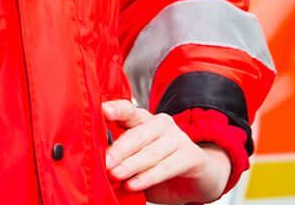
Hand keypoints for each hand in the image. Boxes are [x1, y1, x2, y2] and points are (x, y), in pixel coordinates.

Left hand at [102, 100, 230, 203]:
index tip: (102, 111)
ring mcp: (178, 138)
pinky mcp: (191, 155)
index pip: (128, 111)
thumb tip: (98, 165)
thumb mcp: (136, 162)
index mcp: (143, 120)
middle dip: (119, 150)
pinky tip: (134, 184)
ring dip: (131, 165)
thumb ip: (120, 160)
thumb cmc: (160, 169)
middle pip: (137, 134)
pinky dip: (149, 177)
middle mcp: (160, 124)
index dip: (116, 110)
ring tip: (116, 175)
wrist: (196, 181)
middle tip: (105, 162)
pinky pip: (167, 166)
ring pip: (151, 152)